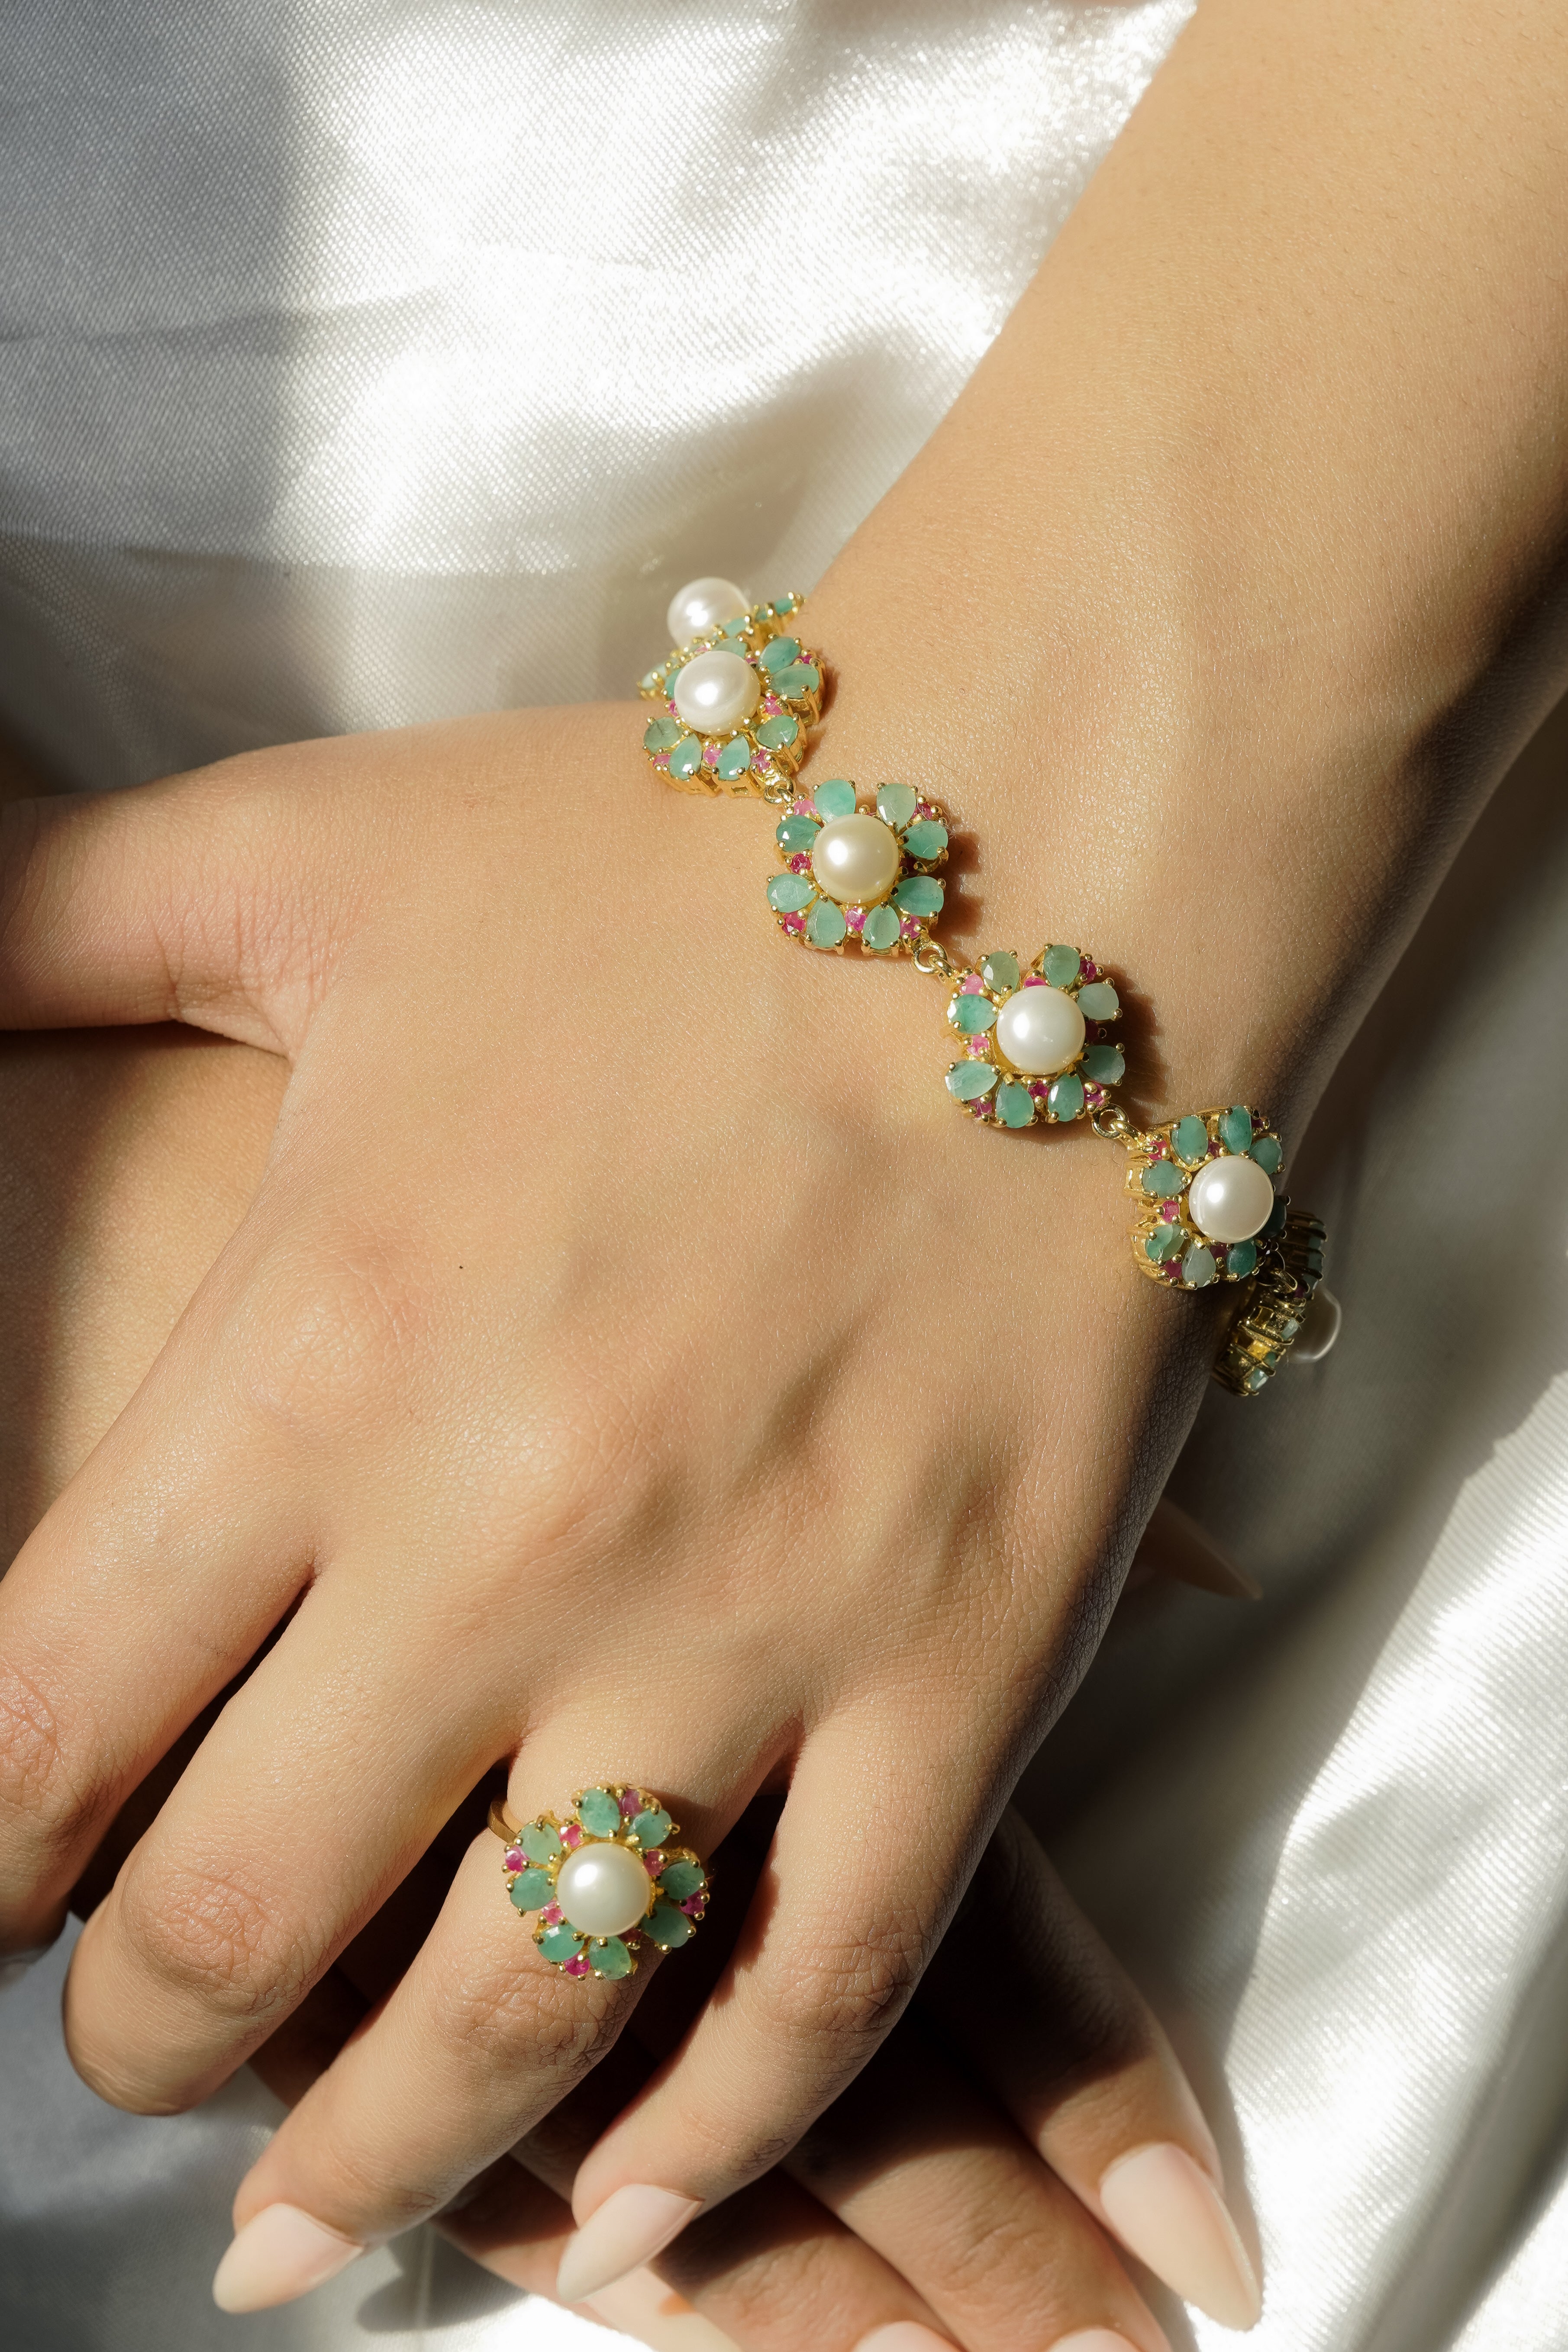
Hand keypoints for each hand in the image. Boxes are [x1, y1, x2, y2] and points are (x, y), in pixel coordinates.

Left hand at [0, 707, 1233, 2319]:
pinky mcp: (966, 1660)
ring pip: (520, 2019)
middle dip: (149, 2037)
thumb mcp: (305, 856)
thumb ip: (45, 909)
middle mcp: (513, 1530)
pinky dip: (719, 2129)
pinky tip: (638, 2200)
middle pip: (240, 1929)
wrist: (1044, 858)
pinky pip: (826, 1984)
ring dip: (392, 2161)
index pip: (38, 1740)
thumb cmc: (662, 860)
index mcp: (322, 1351)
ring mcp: (757, 1623)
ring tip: (331, 2220)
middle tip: (147, 2047)